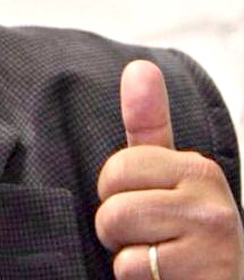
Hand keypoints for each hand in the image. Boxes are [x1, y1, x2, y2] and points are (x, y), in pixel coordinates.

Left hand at [95, 60, 243, 278]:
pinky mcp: (207, 272)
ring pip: (119, 231)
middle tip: (147, 237)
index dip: (114, 194)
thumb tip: (139, 66)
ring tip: (154, 258)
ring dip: (125, 255)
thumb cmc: (181, 235)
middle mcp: (212, 196)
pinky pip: (131, 269)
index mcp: (198, 168)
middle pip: (114, 200)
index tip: (142, 206)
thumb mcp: (163, 178)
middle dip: (116, 227)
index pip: (117, 167)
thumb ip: (148, 125)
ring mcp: (213, 236)